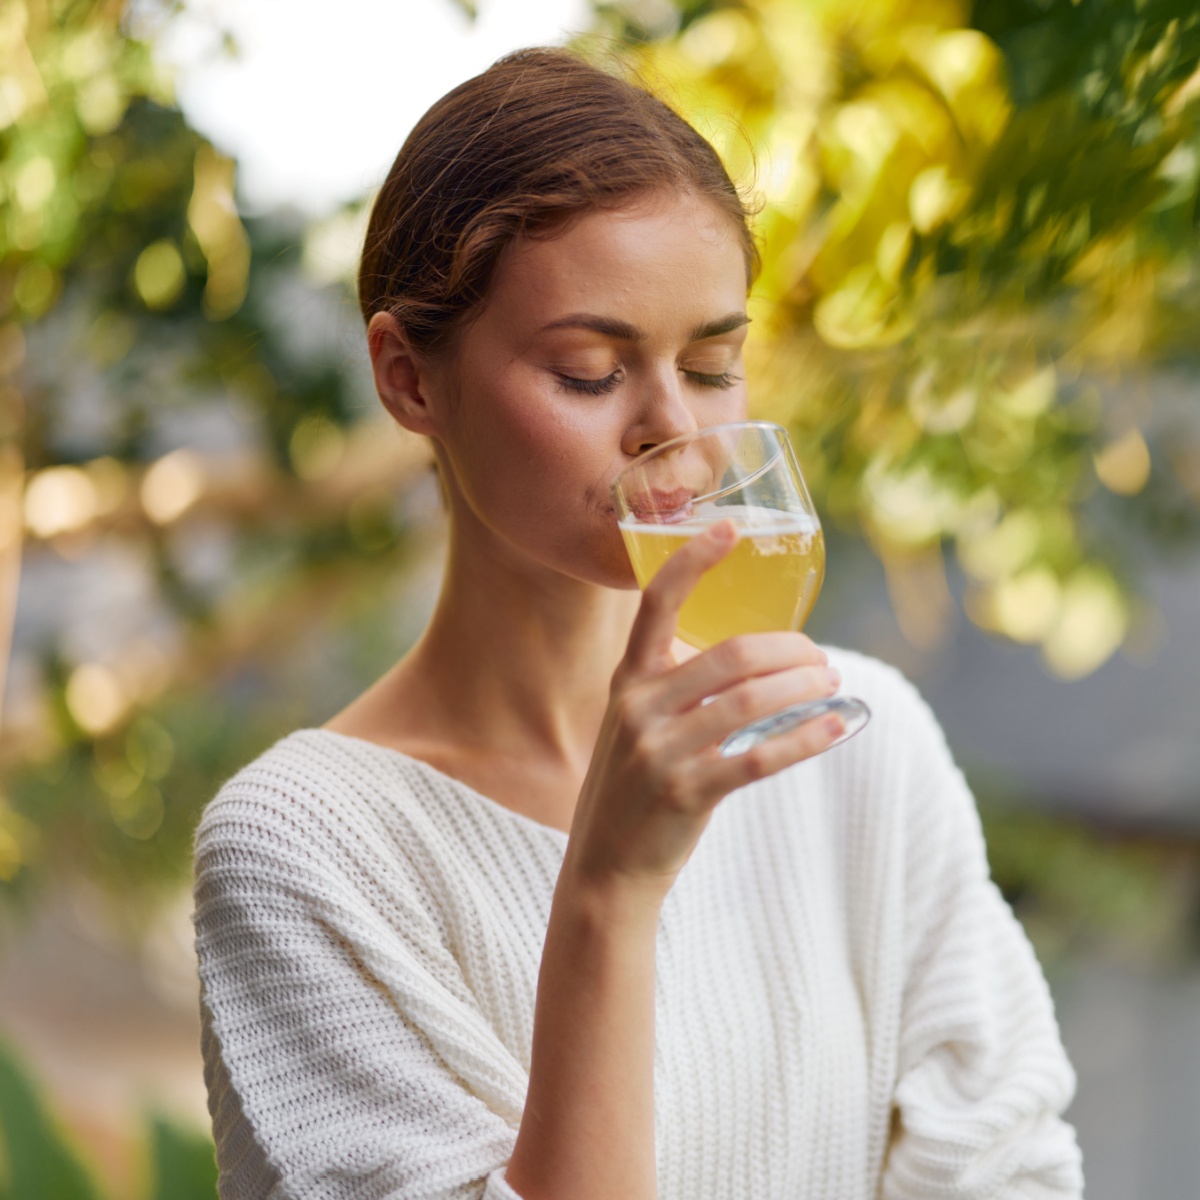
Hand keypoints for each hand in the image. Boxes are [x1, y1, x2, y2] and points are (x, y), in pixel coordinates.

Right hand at [564, 521, 842, 902]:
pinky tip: (838, 727)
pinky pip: (760, 757)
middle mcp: (639, 708)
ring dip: (805, 688)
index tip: (729, 528)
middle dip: (790, 650)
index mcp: (627, 680)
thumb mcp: (636, 726)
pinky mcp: (687, 793)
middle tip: (821, 657)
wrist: (606, 867)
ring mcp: (660, 752)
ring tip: (833, 684)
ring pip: (751, 702)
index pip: (656, 604)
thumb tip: (756, 661)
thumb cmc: (634, 787)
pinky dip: (807, 738)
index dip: (692, 560)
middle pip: (731, 656)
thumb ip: (678, 689)